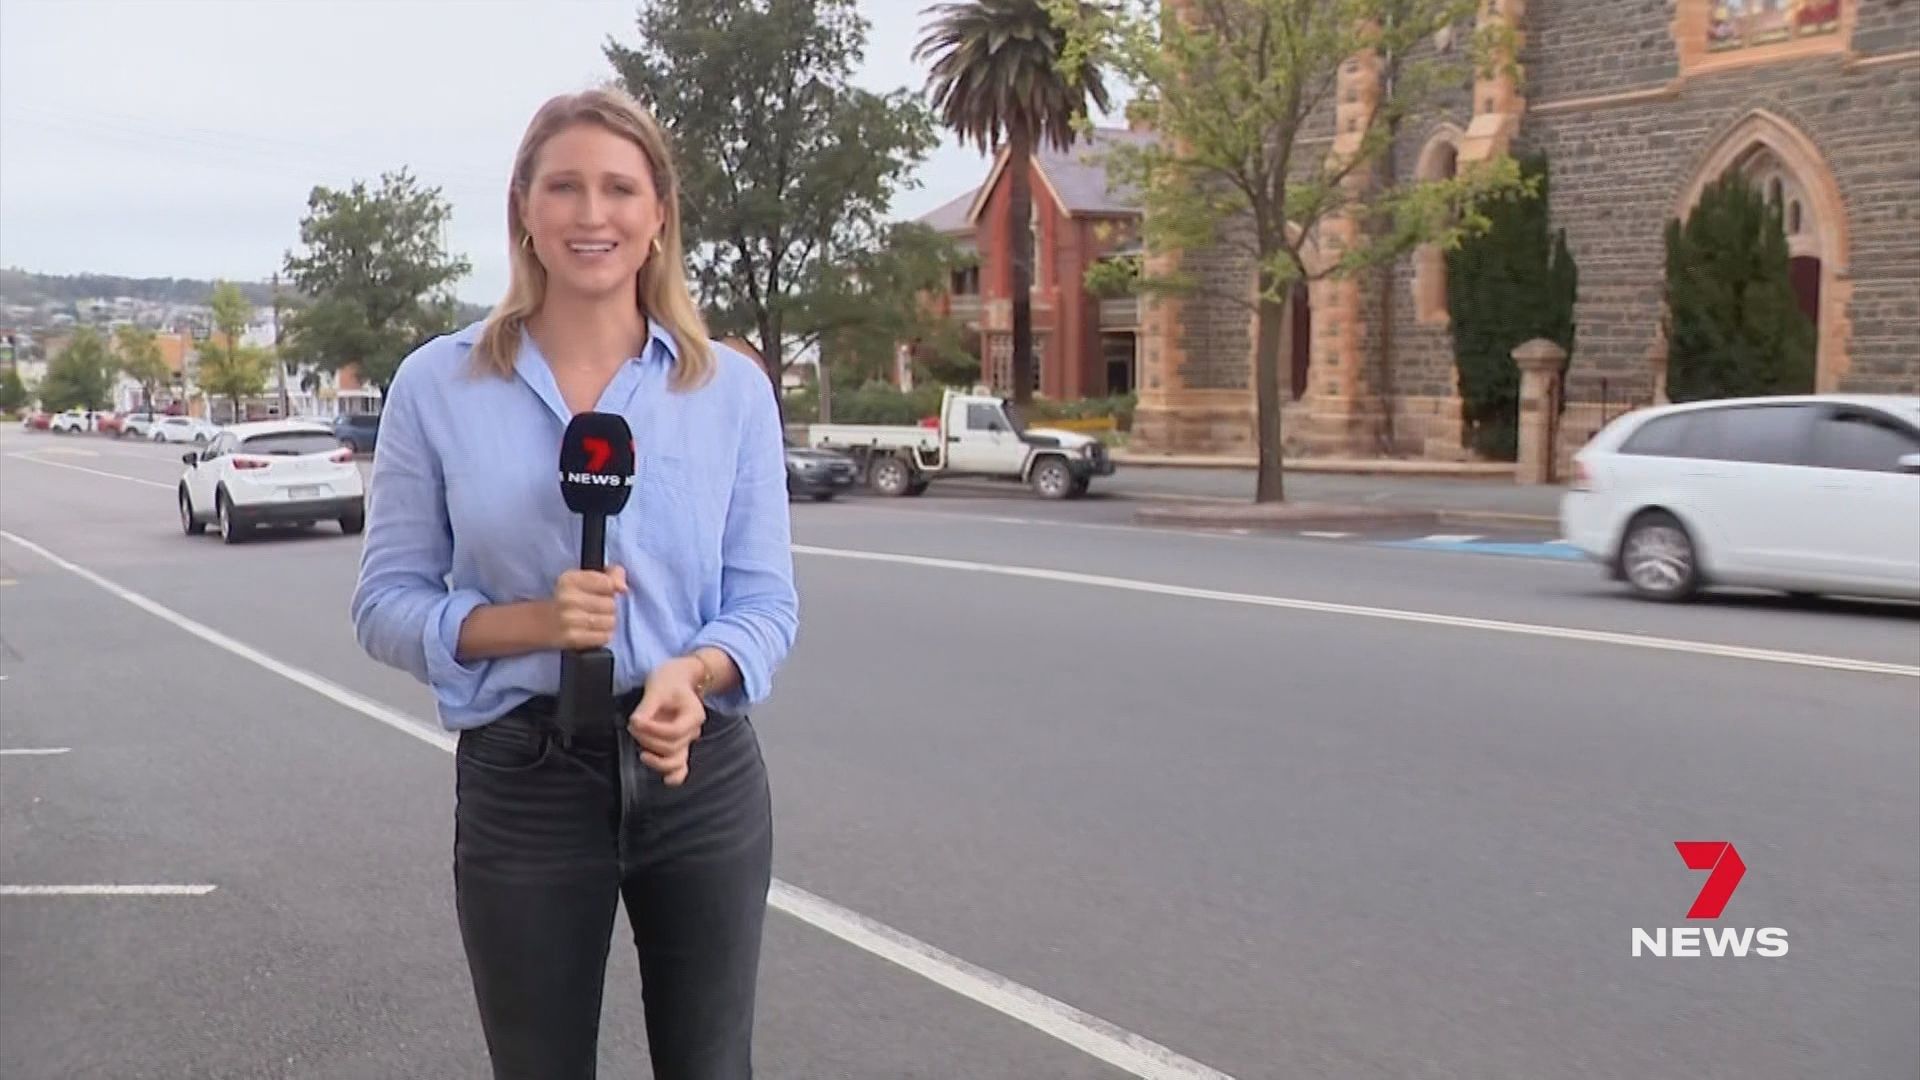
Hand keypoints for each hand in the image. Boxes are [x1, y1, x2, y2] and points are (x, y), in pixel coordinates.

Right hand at [550, 567, 627, 650]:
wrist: (542, 623)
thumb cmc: (570, 598)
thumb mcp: (585, 578)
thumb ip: (610, 575)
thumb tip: (622, 587)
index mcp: (570, 579)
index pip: (608, 583)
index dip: (610, 589)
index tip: (603, 591)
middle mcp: (568, 598)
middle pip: (610, 604)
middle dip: (608, 607)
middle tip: (595, 608)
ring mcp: (570, 619)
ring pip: (610, 621)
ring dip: (607, 622)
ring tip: (594, 620)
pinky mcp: (573, 638)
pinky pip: (604, 637)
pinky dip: (603, 635)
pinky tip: (592, 631)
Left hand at [628, 656, 707, 785]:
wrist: (678, 679)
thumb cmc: (669, 680)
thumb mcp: (658, 687)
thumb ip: (647, 707)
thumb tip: (635, 723)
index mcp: (694, 715)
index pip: (674, 732)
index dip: (653, 730)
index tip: (635, 721)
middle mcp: (693, 732)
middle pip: (673, 747)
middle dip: (649, 741)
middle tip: (634, 726)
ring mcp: (686, 741)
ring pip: (676, 761)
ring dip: (656, 760)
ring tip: (642, 752)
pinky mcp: (677, 747)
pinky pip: (680, 767)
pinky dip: (675, 775)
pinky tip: (666, 780)